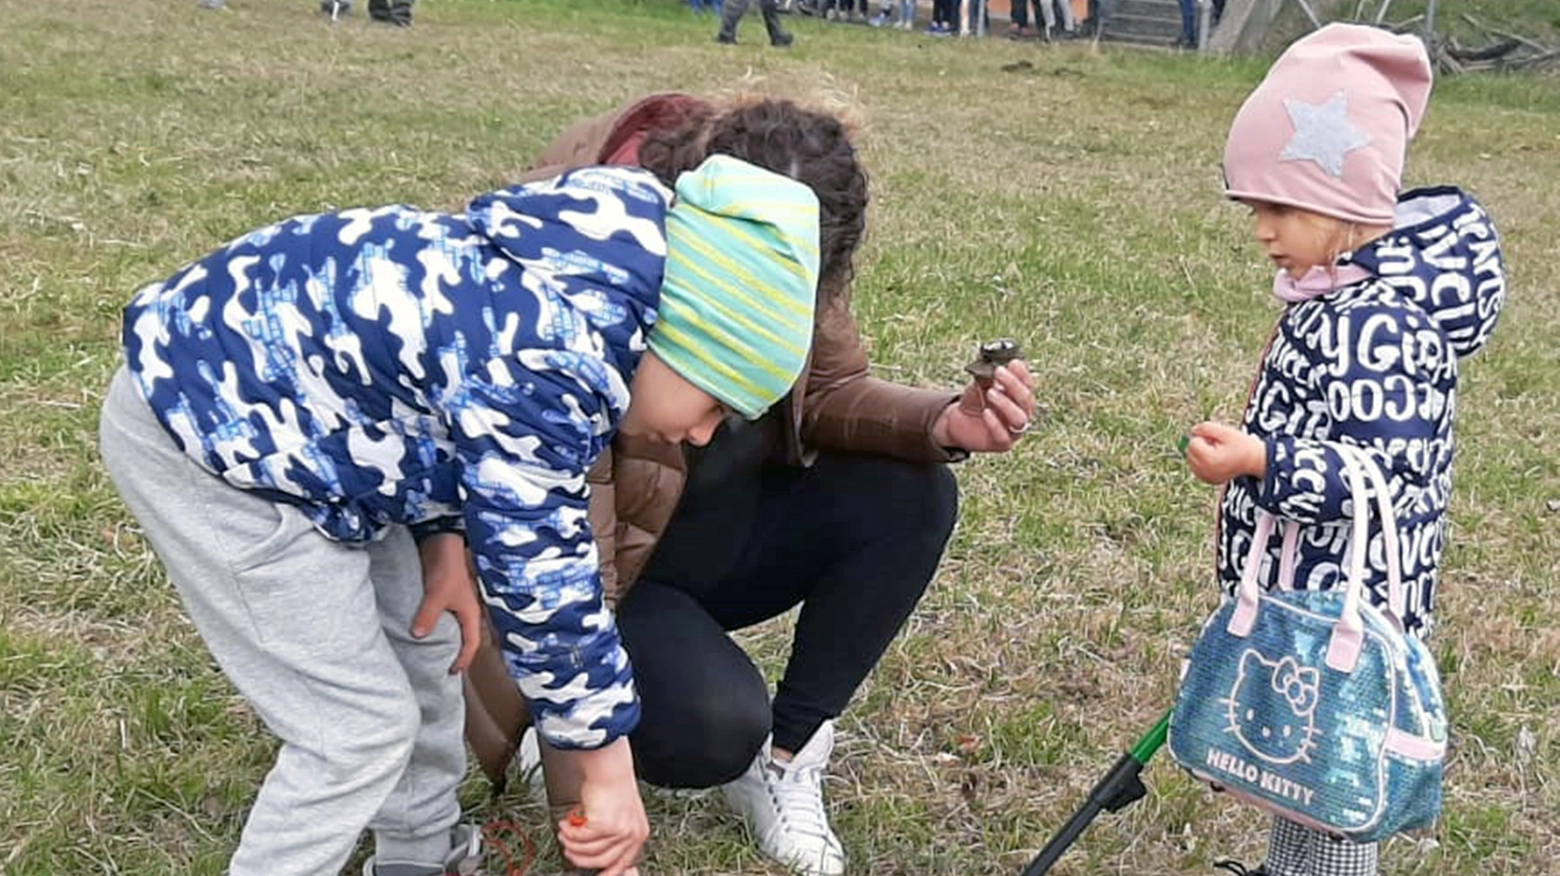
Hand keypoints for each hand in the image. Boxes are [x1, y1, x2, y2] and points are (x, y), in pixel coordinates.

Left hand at [414, 532, 482, 673]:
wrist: (442, 540)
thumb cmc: (446, 567)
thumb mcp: (436, 594)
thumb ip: (428, 616)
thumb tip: (418, 636)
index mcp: (471, 613)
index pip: (471, 644)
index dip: (463, 660)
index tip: (451, 672)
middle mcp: (466, 609)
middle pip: (465, 637)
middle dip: (456, 652)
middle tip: (442, 664)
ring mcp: (456, 601)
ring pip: (454, 626)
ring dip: (445, 638)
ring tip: (431, 649)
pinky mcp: (445, 594)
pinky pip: (443, 615)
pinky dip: (436, 625)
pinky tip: (423, 627)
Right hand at [556, 738, 648, 875]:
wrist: (610, 766)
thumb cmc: (612, 785)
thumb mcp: (619, 814)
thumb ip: (612, 835)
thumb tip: (596, 850)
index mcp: (638, 834)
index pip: (623, 863)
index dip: (608, 872)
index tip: (597, 875)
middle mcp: (632, 834)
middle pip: (604, 861)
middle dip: (581, 859)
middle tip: (569, 850)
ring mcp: (620, 831)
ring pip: (589, 851)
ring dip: (572, 844)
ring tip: (564, 834)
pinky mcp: (605, 824)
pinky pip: (581, 838)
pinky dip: (570, 833)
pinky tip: (565, 824)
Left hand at [931, 360, 1037, 452]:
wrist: (958, 420)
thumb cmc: (975, 400)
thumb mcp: (980, 384)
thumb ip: (989, 375)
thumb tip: (994, 361)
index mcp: (1020, 396)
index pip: (1029, 384)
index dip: (1023, 374)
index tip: (1013, 362)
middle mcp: (1022, 412)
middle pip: (1027, 400)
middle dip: (1013, 384)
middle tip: (999, 372)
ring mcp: (1014, 429)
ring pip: (1019, 418)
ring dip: (1006, 404)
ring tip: (991, 392)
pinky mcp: (1003, 443)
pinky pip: (1003, 435)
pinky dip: (995, 423)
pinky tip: (986, 412)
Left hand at [1185, 421, 1266, 484]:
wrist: (1255, 461)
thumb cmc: (1242, 445)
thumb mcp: (1226, 432)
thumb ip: (1206, 428)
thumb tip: (1192, 432)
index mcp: (1208, 459)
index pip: (1193, 442)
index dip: (1204, 437)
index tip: (1218, 440)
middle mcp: (1205, 471)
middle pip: (1190, 451)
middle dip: (1201, 445)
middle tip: (1219, 446)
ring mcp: (1206, 477)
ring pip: (1191, 459)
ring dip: (1201, 453)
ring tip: (1219, 453)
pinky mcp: (1208, 480)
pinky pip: (1196, 467)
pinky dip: (1203, 461)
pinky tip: (1217, 460)